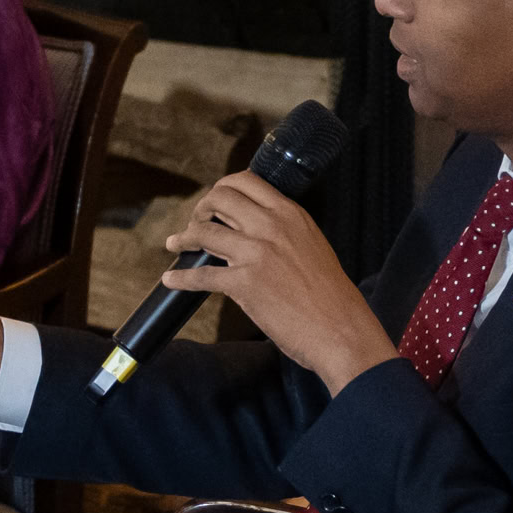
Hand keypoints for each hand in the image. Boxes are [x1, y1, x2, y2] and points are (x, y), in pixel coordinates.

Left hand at [163, 170, 399, 394]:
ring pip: (204, 232)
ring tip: (175, 244)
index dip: (221, 189)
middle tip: (195, 223)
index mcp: (290, 214)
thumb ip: (285, 232)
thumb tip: (257, 229)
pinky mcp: (244, 284)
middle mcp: (272, 227)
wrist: (341, 330)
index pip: (246, 181)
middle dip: (200, 209)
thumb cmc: (330, 296)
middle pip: (220, 198)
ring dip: (182, 238)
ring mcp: (256, 253)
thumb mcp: (312, 246)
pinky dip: (180, 278)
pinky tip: (170, 280)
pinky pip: (200, 275)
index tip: (213, 203)